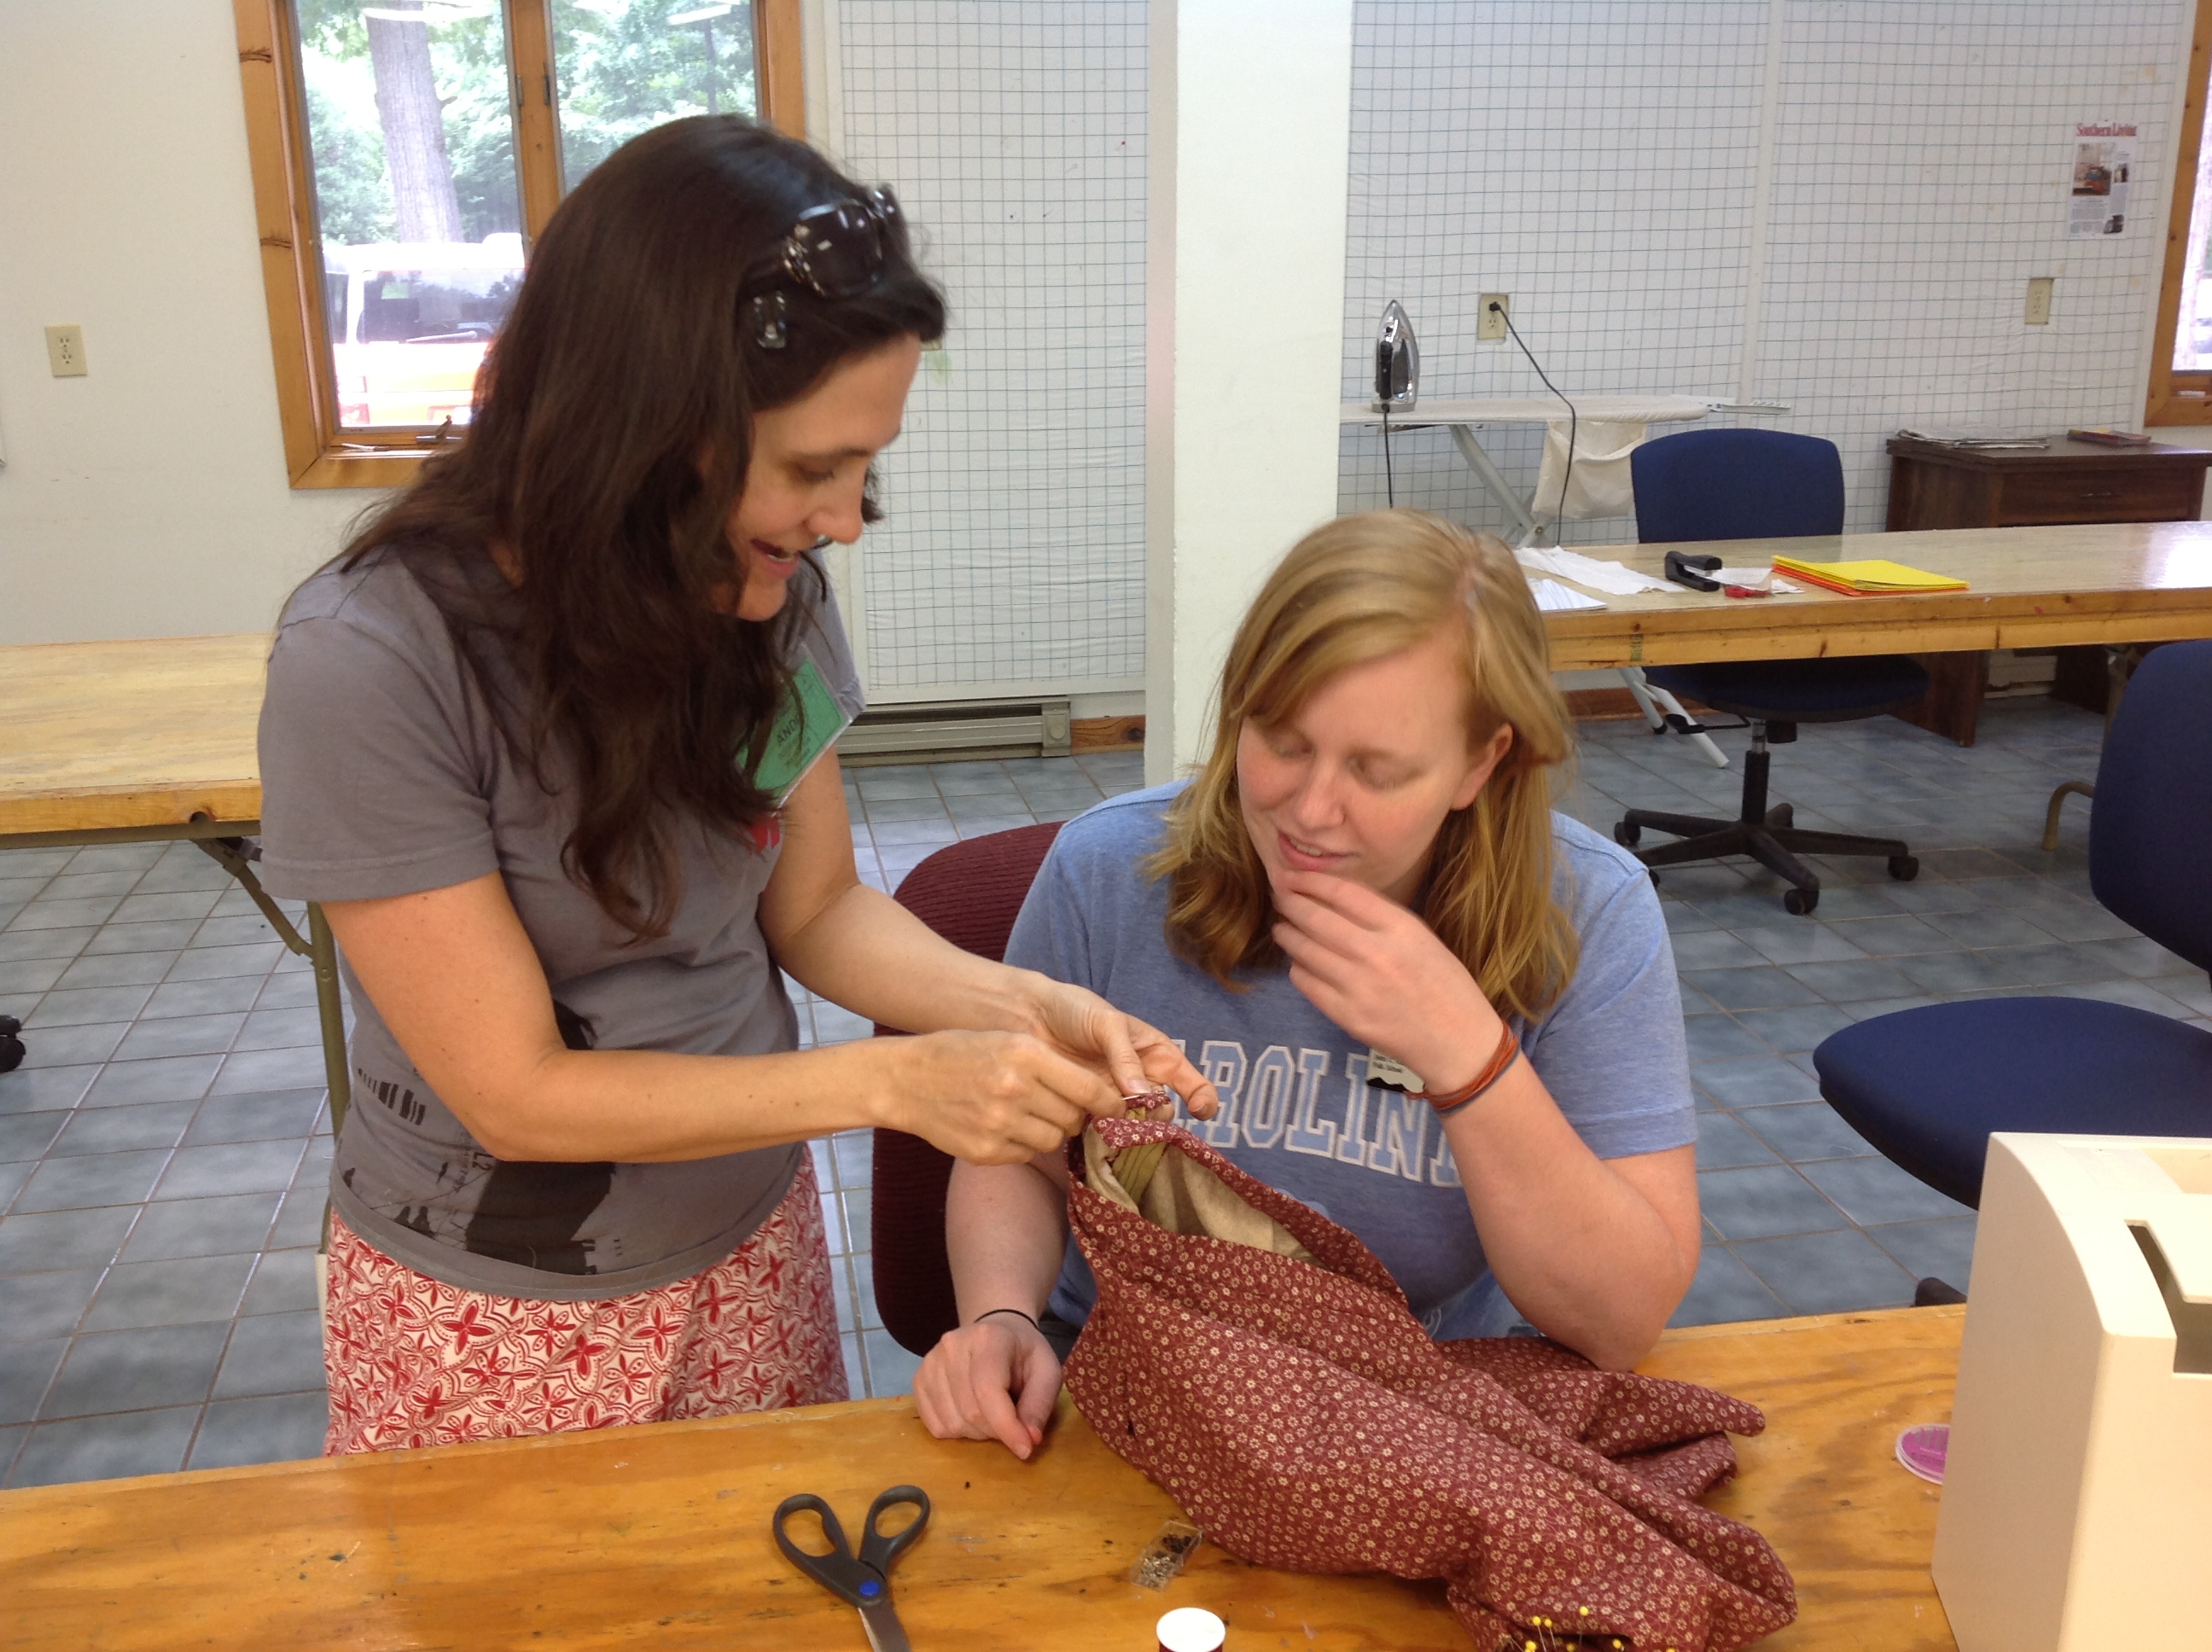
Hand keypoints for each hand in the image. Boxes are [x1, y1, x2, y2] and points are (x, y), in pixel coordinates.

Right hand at [878, 1031, 1127, 1162]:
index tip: (1116, 1107)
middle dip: (1074, 1116)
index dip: (1110, 1102)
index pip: (1089, 1089)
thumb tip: (1099, 1096)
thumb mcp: (1008, 1041)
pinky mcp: (985, 1152)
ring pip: (1053, 1141)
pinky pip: (1026, 1155)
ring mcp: (999, 1124)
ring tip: (1027, 1115)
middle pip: (1073, 1118)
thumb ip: (1052, 1065)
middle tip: (1057, 1106)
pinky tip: (1002, 1127)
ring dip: (1049, 1131)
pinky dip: (1022, 1145)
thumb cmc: (963, 1054)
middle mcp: (1015, 1089)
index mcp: (1026, 1054)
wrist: (906, 1080)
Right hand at [913, 1315, 1062, 1458]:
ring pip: (952, 1423)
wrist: (994, 1332)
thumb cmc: (1023, 1354)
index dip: (1006, 1426)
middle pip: (971, 1412)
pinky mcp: (918, 1380)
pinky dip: (957, 1432)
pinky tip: (970, 1414)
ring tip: (991, 1414)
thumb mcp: (1047, 1371)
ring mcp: (930, 1363)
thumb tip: (1029, 1439)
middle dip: (996, 1431)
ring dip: (977, 1433)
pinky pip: (935, 1425)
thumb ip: (1040, 1403)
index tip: (1025, 1449)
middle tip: (1011, 1423)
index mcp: (988, 1338)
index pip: (988, 1391)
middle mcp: (952, 1346)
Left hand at [1024, 978, 1219, 1119]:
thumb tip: (1141, 1092)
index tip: (1200, 1110)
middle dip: (1160, 1118)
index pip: (1191, 1081)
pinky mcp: (1088, 1112)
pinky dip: (1107, 1136)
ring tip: (1119, 1125)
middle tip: (1143, 1115)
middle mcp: (1140, 1080)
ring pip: (1137, 1126)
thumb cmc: (1075, 1010)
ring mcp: (1114, 1098)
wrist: (1029, 1017)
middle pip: (1164, 1111)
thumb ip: (1124, 1055)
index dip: (1203, 1098)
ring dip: (1134, 1130)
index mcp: (1155, 1054)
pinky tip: (1099, 1132)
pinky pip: (1106, 1131)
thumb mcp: (1106, 1022)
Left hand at [1269, 869, 1504, 1094]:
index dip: (1309, 881)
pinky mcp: (1347, 1016)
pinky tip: (1300, 961)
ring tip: (1282, 927)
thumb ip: (1380, 916)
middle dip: (1289, 903)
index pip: (1342, 893)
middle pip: (1315, 918)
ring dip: (1287, 934)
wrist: (1457, 1040)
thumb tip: (1331, 894)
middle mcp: (1376, 953)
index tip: (1291, 876)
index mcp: (1401, 927)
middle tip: (1278, 897)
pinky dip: (1298, 967)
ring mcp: (1359, 987)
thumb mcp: (1420, 937)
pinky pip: (1307, 984)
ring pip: (1304, 950)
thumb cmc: (1443, 983)